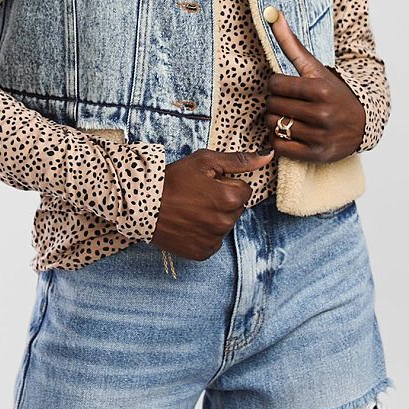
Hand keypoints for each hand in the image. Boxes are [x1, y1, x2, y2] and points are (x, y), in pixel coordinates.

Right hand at [150, 148, 274, 260]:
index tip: (206, 183)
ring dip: (213, 216)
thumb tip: (267, 156)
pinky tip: (188, 223)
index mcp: (231, 198)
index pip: (244, 189)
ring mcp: (214, 240)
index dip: (225, 183)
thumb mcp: (204, 161)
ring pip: (224, 224)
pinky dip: (204, 232)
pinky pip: (213, 240)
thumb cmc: (173, 179)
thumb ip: (238, 160)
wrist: (141, 204)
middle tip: (196, 195)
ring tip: (190, 208)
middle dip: (222, 200)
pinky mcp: (203, 253)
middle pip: (236, 208)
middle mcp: (226, 222)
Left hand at [263, 6, 365, 162]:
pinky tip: (291, 132)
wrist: (362, 123)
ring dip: (276, 120)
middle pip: (272, 105)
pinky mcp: (315, 155)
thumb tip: (271, 11)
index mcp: (320, 89)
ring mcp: (319, 136)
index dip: (276, 84)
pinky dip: (280, 139)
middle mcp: (321, 114)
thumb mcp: (315, 67)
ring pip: (273, 125)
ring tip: (289, 116)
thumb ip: (290, 42)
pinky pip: (279, 146)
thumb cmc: (332, 91)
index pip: (275, 84)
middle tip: (288, 102)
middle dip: (276, 102)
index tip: (285, 86)